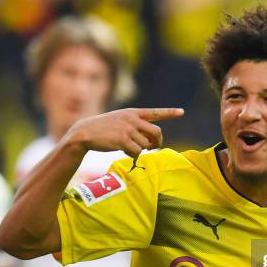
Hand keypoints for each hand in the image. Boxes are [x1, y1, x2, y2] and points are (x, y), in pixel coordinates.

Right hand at [65, 107, 183, 157]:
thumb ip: (135, 127)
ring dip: (140, 150)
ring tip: (129, 148)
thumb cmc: (104, 128)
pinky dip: (133, 155)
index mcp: (132, 113)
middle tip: (154, 147)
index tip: (182, 111)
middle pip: (156, 132)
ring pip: (146, 145)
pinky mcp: (122, 140)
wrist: (85, 132)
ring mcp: (127, 129)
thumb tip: (151, 142)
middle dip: (158, 142)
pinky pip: (137, 152)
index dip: (169, 113)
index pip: (155, 112)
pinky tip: (124, 151)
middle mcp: (132, 119)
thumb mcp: (120, 121)